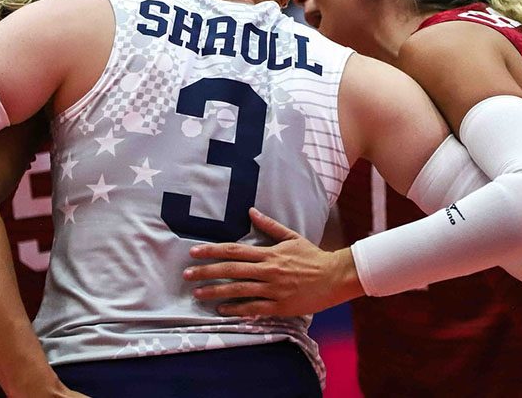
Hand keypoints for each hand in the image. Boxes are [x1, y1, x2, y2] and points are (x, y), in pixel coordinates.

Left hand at [184, 208, 362, 316]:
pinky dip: (236, 309)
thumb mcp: (292, 237)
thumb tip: (250, 211)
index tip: (194, 252)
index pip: (235, 250)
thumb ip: (269, 225)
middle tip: (187, 275)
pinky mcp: (279, 306)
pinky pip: (253, 308)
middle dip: (206, 272)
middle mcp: (268, 270)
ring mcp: (273, 289)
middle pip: (231, 270)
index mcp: (269, 253)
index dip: (212, 251)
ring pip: (238, 290)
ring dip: (215, 292)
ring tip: (198, 294)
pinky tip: (221, 310)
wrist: (335, 277)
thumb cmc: (313, 256)